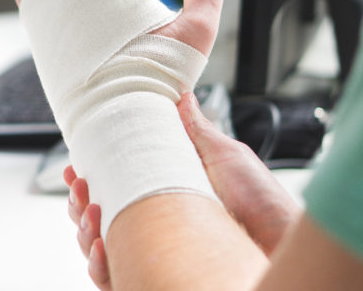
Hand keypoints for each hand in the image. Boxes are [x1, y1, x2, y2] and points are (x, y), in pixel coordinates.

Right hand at [65, 91, 300, 289]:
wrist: (286, 242)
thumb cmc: (262, 203)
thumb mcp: (224, 155)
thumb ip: (193, 129)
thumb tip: (177, 93)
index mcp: (162, 198)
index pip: (113, 191)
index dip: (88, 181)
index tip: (78, 167)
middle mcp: (154, 229)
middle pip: (96, 221)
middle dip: (77, 204)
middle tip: (82, 187)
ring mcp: (154, 256)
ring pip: (97, 251)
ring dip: (84, 232)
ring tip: (93, 211)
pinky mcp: (156, 280)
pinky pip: (114, 280)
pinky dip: (100, 265)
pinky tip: (104, 247)